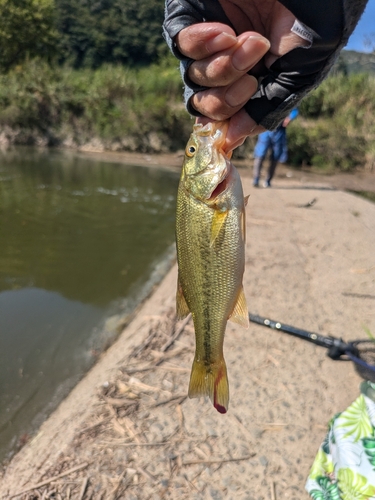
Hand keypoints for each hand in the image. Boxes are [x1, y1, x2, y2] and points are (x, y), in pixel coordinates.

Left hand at [175, 1, 308, 151]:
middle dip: (226, 100)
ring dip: (223, 68)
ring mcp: (208, 42)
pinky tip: (226, 33)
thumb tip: (230, 140)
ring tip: (253, 43)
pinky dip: (202, 44)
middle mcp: (226, 65)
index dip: (223, 127)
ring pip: (194, 77)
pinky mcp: (192, 16)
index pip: (223, 117)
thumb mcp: (296, 76)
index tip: (228, 138)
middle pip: (204, 104)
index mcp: (250, 82)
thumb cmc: (311, 24)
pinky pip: (180, 43)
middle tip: (251, 81)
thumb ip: (265, 109)